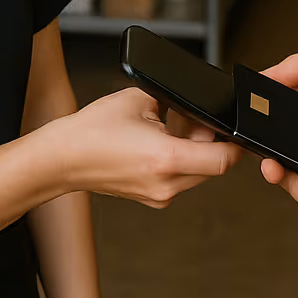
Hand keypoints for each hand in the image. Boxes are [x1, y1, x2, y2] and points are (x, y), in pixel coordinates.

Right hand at [50, 87, 242, 207]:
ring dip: (195, 153)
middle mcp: (166, 184)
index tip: (236, 130)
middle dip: (212, 143)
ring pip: (197, 175)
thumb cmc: (92, 130)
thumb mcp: (138, 99)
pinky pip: (178, 180)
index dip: (235, 144)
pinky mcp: (149, 198)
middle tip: (197, 121)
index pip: (223, 160)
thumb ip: (170, 101)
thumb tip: (189, 105)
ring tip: (173, 129)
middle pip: (213, 168)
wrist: (61, 160)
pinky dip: (179, 162)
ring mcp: (158, 196)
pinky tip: (160, 142)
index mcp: (167, 158)